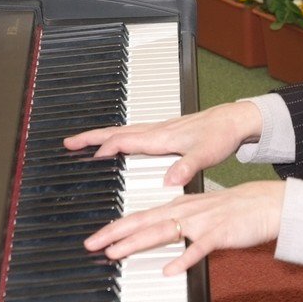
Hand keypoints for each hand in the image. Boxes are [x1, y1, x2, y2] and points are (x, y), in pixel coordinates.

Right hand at [64, 100, 262, 187]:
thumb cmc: (220, 135)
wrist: (234, 121)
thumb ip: (186, 168)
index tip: (88, 159)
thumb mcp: (205, 156)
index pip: (124, 141)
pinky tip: (118, 143)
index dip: (105, 149)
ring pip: (123, 130)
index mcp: (161, 138)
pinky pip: (133, 132)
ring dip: (101, 135)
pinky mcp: (166, 131)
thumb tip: (168, 180)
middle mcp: (157, 131)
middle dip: (91, 136)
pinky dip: (118, 137)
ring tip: (84, 142)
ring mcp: (160, 130)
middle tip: (68, 142)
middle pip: (116, 131)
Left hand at [84, 180, 286, 275]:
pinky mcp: (220, 234)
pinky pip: (199, 248)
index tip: (96, 238)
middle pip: (145, 222)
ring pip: (164, 232)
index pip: (141, 216)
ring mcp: (202, 222)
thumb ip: (179, 223)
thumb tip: (159, 232)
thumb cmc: (235, 210)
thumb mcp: (201, 213)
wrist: (267, 203)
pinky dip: (184, 258)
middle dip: (116, 233)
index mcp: (180, 207)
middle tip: (92, 244)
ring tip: (116, 253)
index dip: (117, 227)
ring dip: (138, 242)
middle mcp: (186, 211)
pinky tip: (170, 270)